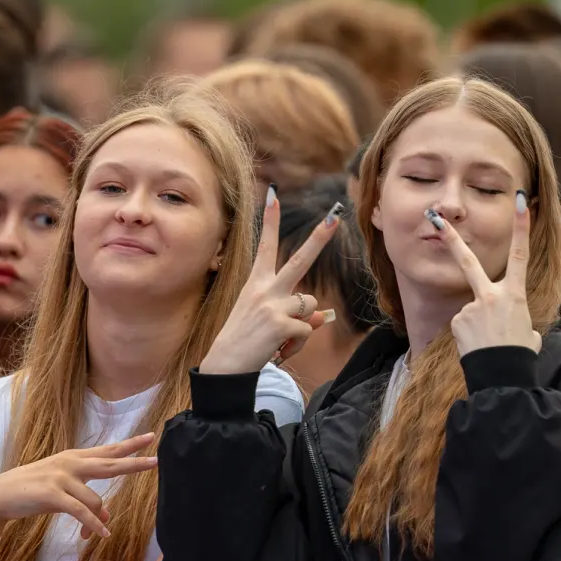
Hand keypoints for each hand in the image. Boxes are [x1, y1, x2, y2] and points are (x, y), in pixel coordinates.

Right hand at [0, 432, 159, 540]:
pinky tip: (101, 535)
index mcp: (73, 458)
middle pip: (110, 463)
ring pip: (95, 499)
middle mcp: (70, 463)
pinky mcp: (52, 494)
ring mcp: (61, 477)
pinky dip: (93, 525)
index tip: (150, 437)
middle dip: (134, 463)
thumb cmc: (31, 492)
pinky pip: (81, 512)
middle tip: (156, 461)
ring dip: (98, 520)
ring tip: (95, 533)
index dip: (129, 445)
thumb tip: (108, 513)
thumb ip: (86, 497)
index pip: (108, 450)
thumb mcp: (62, 491)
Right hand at [199, 187, 339, 374]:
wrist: (224, 367)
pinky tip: (278, 348)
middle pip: (300, 260)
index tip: (274, 194)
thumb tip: (322, 317)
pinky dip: (297, 343)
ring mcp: (272, 305)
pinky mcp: (280, 323)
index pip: (265, 246)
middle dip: (320, 238)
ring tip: (278, 336)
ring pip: (310, 304)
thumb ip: (293, 313)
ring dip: (302, 323)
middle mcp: (264, 289)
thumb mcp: (265, 321)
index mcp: (256, 283)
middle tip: (335, 218)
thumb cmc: (244, 342)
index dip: (270, 220)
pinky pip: (307, 330)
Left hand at [433, 191, 540, 355]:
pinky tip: (478, 347)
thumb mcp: (529, 333)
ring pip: (471, 310)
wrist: (502, 378)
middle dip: (452, 238)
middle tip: (435, 218)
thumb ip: (519, 320)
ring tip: (489, 344)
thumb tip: (515, 325)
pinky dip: (469, 336)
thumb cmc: (520, 356)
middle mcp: (491, 296)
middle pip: (469, 261)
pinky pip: (462, 325)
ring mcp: (471, 308)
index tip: (522, 202)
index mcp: (515, 295)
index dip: (522, 227)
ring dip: (477, 326)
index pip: (521, 255)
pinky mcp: (457, 322)